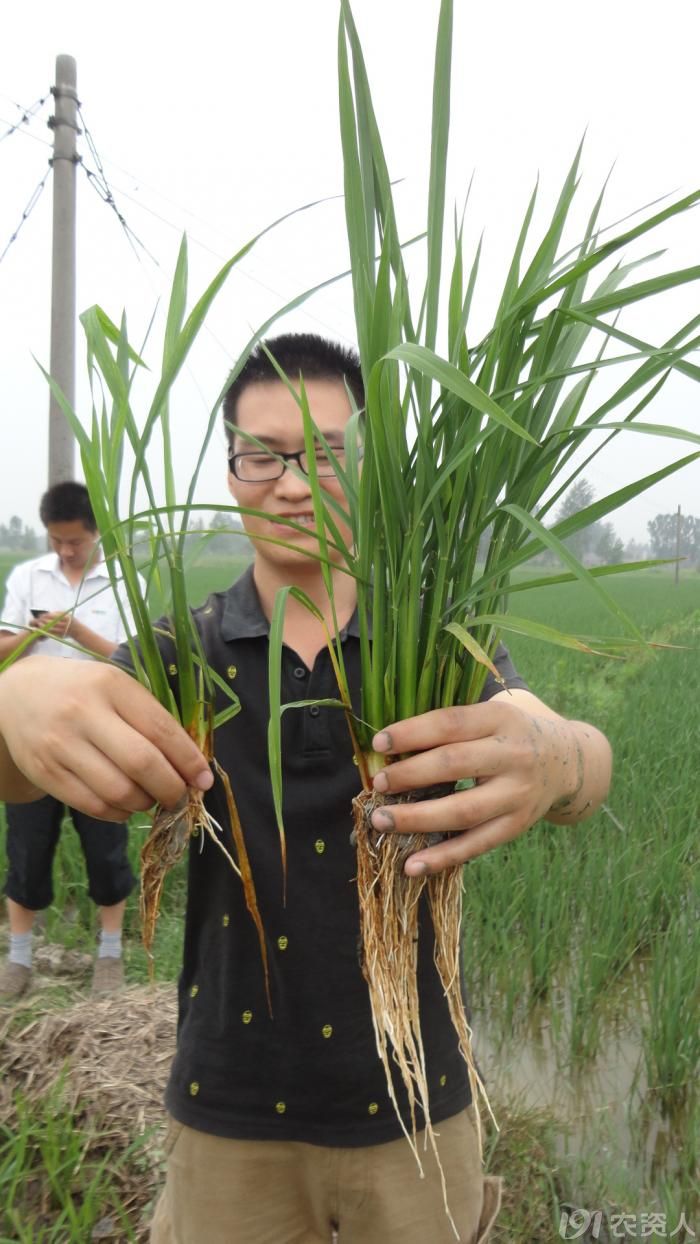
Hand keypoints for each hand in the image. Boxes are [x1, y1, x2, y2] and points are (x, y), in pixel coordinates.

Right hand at [0, 657, 212, 818]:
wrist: (17, 693)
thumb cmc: (81, 689)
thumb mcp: (115, 685)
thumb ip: (149, 717)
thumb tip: (190, 763)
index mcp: (110, 685)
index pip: (160, 729)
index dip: (188, 760)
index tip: (204, 780)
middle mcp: (83, 713)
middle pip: (141, 763)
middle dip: (171, 788)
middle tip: (182, 796)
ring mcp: (60, 744)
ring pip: (118, 791)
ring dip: (145, 803)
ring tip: (152, 799)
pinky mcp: (44, 772)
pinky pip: (92, 806)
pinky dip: (118, 813)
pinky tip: (126, 804)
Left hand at [28, 611, 71, 636]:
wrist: (77, 631)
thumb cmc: (70, 620)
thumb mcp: (66, 614)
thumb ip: (57, 613)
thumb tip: (46, 614)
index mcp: (66, 618)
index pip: (53, 616)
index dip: (46, 616)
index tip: (41, 615)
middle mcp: (65, 624)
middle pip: (51, 622)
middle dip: (43, 621)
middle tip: (38, 620)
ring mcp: (63, 630)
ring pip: (51, 629)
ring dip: (44, 627)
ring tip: (39, 625)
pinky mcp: (61, 635)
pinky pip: (52, 633)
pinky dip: (46, 631)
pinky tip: (43, 629)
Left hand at [368, 696, 588, 875]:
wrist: (567, 762)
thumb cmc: (511, 734)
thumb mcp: (490, 715)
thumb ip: (450, 726)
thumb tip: (389, 746)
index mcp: (500, 718)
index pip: (450, 723)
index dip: (412, 733)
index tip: (379, 743)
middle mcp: (513, 755)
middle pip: (454, 764)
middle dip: (410, 775)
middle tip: (378, 784)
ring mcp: (517, 794)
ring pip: (463, 811)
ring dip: (417, 819)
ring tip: (382, 821)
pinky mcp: (517, 825)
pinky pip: (476, 845)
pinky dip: (442, 858)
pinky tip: (412, 865)